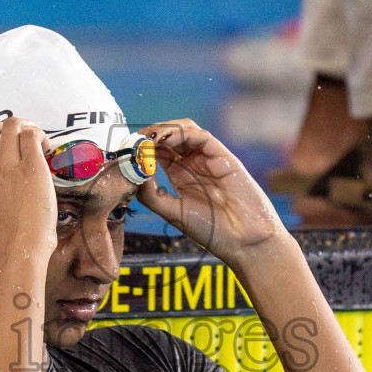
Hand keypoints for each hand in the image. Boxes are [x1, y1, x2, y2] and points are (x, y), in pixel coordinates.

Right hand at [0, 118, 56, 254]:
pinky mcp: (30, 166)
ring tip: (39, 142)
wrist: (18, 249)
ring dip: (27, 127)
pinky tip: (47, 149)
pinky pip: (31, 135)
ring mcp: (6, 165)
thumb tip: (7, 181)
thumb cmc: (7, 239)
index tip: (10, 154)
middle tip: (25, 141)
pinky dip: (41, 136)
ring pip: (12, 124)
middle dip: (8, 129)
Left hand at [137, 119, 287, 263]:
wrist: (244, 241)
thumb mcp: (173, 213)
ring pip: (185, 131)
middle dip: (150, 135)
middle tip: (134, 141)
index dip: (142, 148)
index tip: (127, 151)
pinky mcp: (224, 157)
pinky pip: (201, 136)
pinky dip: (182, 133)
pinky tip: (166, 140)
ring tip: (148, 139)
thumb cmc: (213, 231)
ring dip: (164, 130)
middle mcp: (195, 164)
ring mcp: (209, 159)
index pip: (159, 152)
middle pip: (170, 137)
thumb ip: (151, 195)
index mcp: (182, 176)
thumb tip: (134, 174)